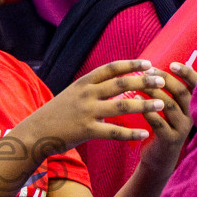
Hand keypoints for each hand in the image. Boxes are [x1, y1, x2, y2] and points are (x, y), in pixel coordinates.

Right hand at [13, 60, 168, 154]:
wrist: (35, 132)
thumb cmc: (56, 114)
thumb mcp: (72, 94)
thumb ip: (92, 88)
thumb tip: (114, 82)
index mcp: (83, 82)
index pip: (111, 68)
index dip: (131, 64)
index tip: (149, 63)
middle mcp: (86, 94)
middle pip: (120, 83)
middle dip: (143, 80)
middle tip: (162, 80)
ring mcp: (86, 112)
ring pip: (122, 105)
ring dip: (144, 104)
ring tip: (161, 104)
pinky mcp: (86, 130)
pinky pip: (114, 131)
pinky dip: (131, 133)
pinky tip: (145, 133)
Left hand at [136, 62, 196, 177]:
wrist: (159, 159)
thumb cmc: (163, 128)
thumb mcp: (171, 110)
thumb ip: (170, 92)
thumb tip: (157, 69)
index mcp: (193, 106)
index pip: (196, 86)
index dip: (187, 73)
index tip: (172, 64)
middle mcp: (191, 116)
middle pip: (181, 92)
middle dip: (164, 79)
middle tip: (148, 71)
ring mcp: (182, 129)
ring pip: (169, 105)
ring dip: (153, 92)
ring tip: (139, 83)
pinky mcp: (170, 139)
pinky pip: (158, 122)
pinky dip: (146, 109)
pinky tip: (135, 99)